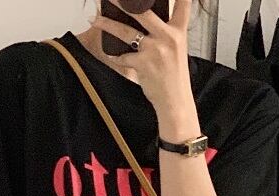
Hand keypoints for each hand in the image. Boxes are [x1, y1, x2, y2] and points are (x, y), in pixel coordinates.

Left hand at [89, 0, 196, 116]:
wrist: (175, 101)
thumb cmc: (174, 76)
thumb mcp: (177, 49)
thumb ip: (165, 33)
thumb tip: (144, 19)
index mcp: (179, 31)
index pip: (183, 4)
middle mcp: (168, 37)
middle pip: (143, 11)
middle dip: (123, 2)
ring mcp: (155, 50)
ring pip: (126, 32)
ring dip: (108, 24)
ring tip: (96, 20)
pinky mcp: (143, 64)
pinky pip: (122, 56)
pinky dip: (114, 55)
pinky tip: (109, 52)